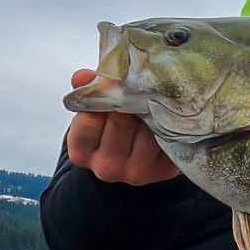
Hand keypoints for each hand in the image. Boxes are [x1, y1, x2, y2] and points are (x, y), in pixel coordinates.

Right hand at [66, 69, 178, 184]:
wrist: (135, 160)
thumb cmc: (110, 130)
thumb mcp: (93, 112)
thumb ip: (87, 93)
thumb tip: (83, 77)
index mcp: (81, 152)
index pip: (90, 119)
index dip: (104, 97)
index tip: (114, 83)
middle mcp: (106, 167)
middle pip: (122, 122)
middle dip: (131, 100)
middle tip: (139, 85)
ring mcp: (135, 173)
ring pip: (147, 128)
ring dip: (152, 110)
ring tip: (153, 100)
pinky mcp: (163, 171)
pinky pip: (168, 137)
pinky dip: (169, 124)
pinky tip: (166, 117)